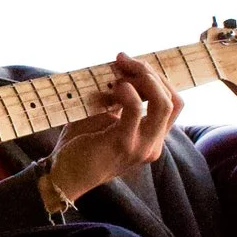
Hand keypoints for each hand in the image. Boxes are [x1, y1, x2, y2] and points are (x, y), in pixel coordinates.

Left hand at [49, 54, 179, 203]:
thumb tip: (125, 71)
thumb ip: (120, 100)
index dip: (157, 79)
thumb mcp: (105, 118)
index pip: (172, 103)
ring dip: (145, 78)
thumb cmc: (81, 145)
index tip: (131, 64)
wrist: (63, 176)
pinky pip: (136, 109)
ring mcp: (141, 146)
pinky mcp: (123, 144)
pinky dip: (128, 91)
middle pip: (173, 100)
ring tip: (120, 70)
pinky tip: (116, 86)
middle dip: (151, 73)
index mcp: (151, 138)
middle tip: (124, 60)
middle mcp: (153, 145)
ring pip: (164, 103)